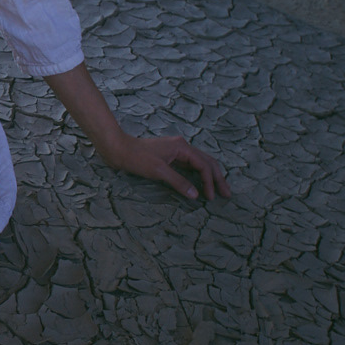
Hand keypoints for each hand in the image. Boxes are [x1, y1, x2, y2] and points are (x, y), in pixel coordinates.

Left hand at [102, 130, 229, 202]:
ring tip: (218, 190)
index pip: (204, 165)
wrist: (118, 149)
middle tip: (227, 194)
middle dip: (218, 178)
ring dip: (210, 176)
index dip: (210, 182)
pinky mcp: (170, 156)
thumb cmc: (136, 158)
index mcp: (182, 147)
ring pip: (200, 163)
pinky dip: (199, 174)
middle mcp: (182, 146)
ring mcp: (177, 150)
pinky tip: (202, 183)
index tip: (210, 197)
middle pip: (207, 162)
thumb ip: (178, 182)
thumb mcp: (158, 171)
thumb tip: (196, 194)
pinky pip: (190, 165)